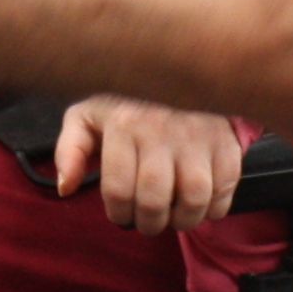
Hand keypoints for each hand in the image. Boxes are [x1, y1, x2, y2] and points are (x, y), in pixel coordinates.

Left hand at [55, 97, 244, 232]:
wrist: (183, 68)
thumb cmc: (129, 101)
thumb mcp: (90, 115)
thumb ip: (71, 150)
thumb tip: (66, 188)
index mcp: (123, 124)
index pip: (118, 190)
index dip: (118, 214)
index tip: (122, 214)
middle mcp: (160, 130)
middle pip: (154, 199)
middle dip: (149, 224)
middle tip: (148, 221)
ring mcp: (197, 136)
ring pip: (193, 198)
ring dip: (183, 220)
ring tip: (175, 216)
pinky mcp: (226, 141)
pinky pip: (224, 189)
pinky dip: (214, 208)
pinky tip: (200, 202)